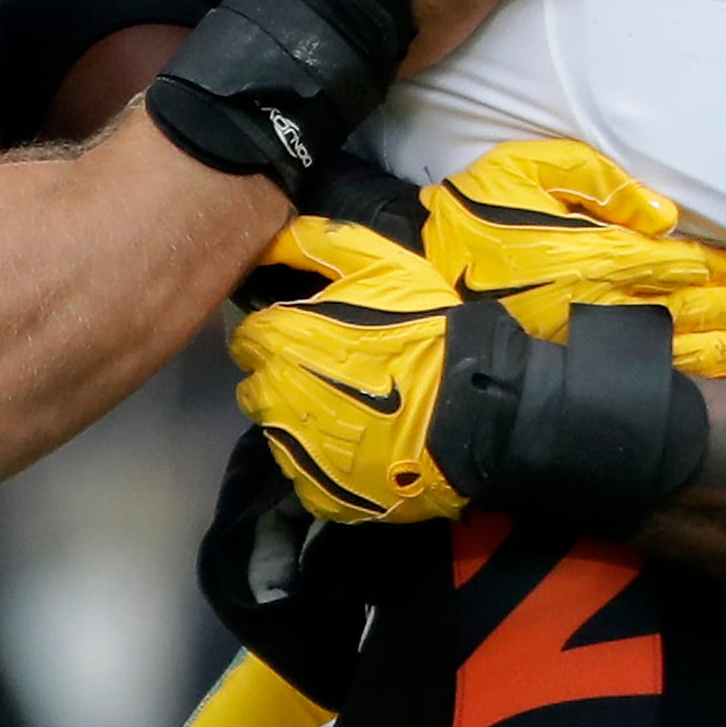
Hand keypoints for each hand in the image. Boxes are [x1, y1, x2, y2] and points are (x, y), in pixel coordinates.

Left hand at [232, 217, 474, 523]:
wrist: (475, 408)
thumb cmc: (425, 329)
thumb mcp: (381, 264)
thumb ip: (319, 242)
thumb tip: (272, 233)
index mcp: (280, 341)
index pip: (250, 335)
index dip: (280, 330)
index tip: (312, 333)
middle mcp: (273, 398)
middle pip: (257, 384)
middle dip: (284, 374)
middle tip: (336, 370)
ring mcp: (294, 451)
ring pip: (277, 430)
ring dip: (302, 418)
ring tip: (353, 408)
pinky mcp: (319, 493)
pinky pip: (304, 474)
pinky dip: (323, 463)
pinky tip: (359, 446)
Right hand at [423, 138, 725, 373]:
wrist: (421, 287)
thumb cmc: (472, 223)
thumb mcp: (523, 170)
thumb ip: (594, 178)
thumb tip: (662, 214)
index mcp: (595, 254)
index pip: (673, 262)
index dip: (709, 266)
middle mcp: (602, 306)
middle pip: (685, 310)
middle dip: (725, 308)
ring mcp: (591, 348)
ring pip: (675, 353)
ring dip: (720, 350)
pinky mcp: (576, 376)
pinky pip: (645, 383)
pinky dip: (688, 384)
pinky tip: (711, 384)